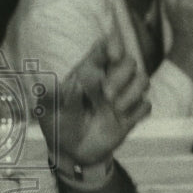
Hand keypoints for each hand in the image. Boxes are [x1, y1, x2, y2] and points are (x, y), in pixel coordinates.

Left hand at [37, 35, 150, 166]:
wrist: (71, 151)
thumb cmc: (57, 123)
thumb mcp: (47, 111)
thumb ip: (51, 96)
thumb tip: (66, 84)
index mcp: (87, 70)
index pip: (104, 47)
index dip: (114, 42)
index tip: (114, 54)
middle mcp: (108, 79)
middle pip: (129, 62)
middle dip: (121, 76)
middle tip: (106, 95)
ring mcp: (122, 96)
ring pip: (143, 79)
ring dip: (132, 93)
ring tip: (114, 109)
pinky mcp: (131, 115)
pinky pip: (145, 105)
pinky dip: (136, 111)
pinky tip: (122, 120)